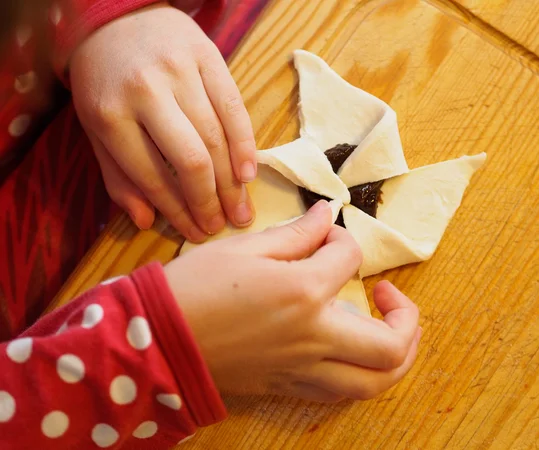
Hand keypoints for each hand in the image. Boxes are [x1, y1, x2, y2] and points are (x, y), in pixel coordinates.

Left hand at [70, 3, 255, 242]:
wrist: (115, 17)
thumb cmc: (104, 82)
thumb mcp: (96, 130)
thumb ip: (118, 177)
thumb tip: (146, 221)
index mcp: (110, 115)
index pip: (152, 176)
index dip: (178, 211)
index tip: (195, 233)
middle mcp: (146, 92)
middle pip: (192, 160)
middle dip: (211, 201)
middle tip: (224, 226)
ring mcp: (180, 71)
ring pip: (217, 137)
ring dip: (232, 182)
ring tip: (241, 211)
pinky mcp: (207, 56)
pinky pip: (234, 108)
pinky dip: (246, 144)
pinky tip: (249, 173)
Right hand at [165, 201, 421, 401]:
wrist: (156, 340)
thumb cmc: (194, 288)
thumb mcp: (244, 247)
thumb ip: (296, 234)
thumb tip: (327, 216)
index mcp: (302, 293)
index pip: (349, 259)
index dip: (342, 238)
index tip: (326, 233)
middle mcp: (313, 337)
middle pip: (391, 345)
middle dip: (406, 317)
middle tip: (390, 294)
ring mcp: (303, 369)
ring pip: (375, 382)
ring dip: (397, 356)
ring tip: (391, 331)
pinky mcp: (288, 386)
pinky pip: (342, 391)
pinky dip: (361, 373)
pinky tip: (352, 352)